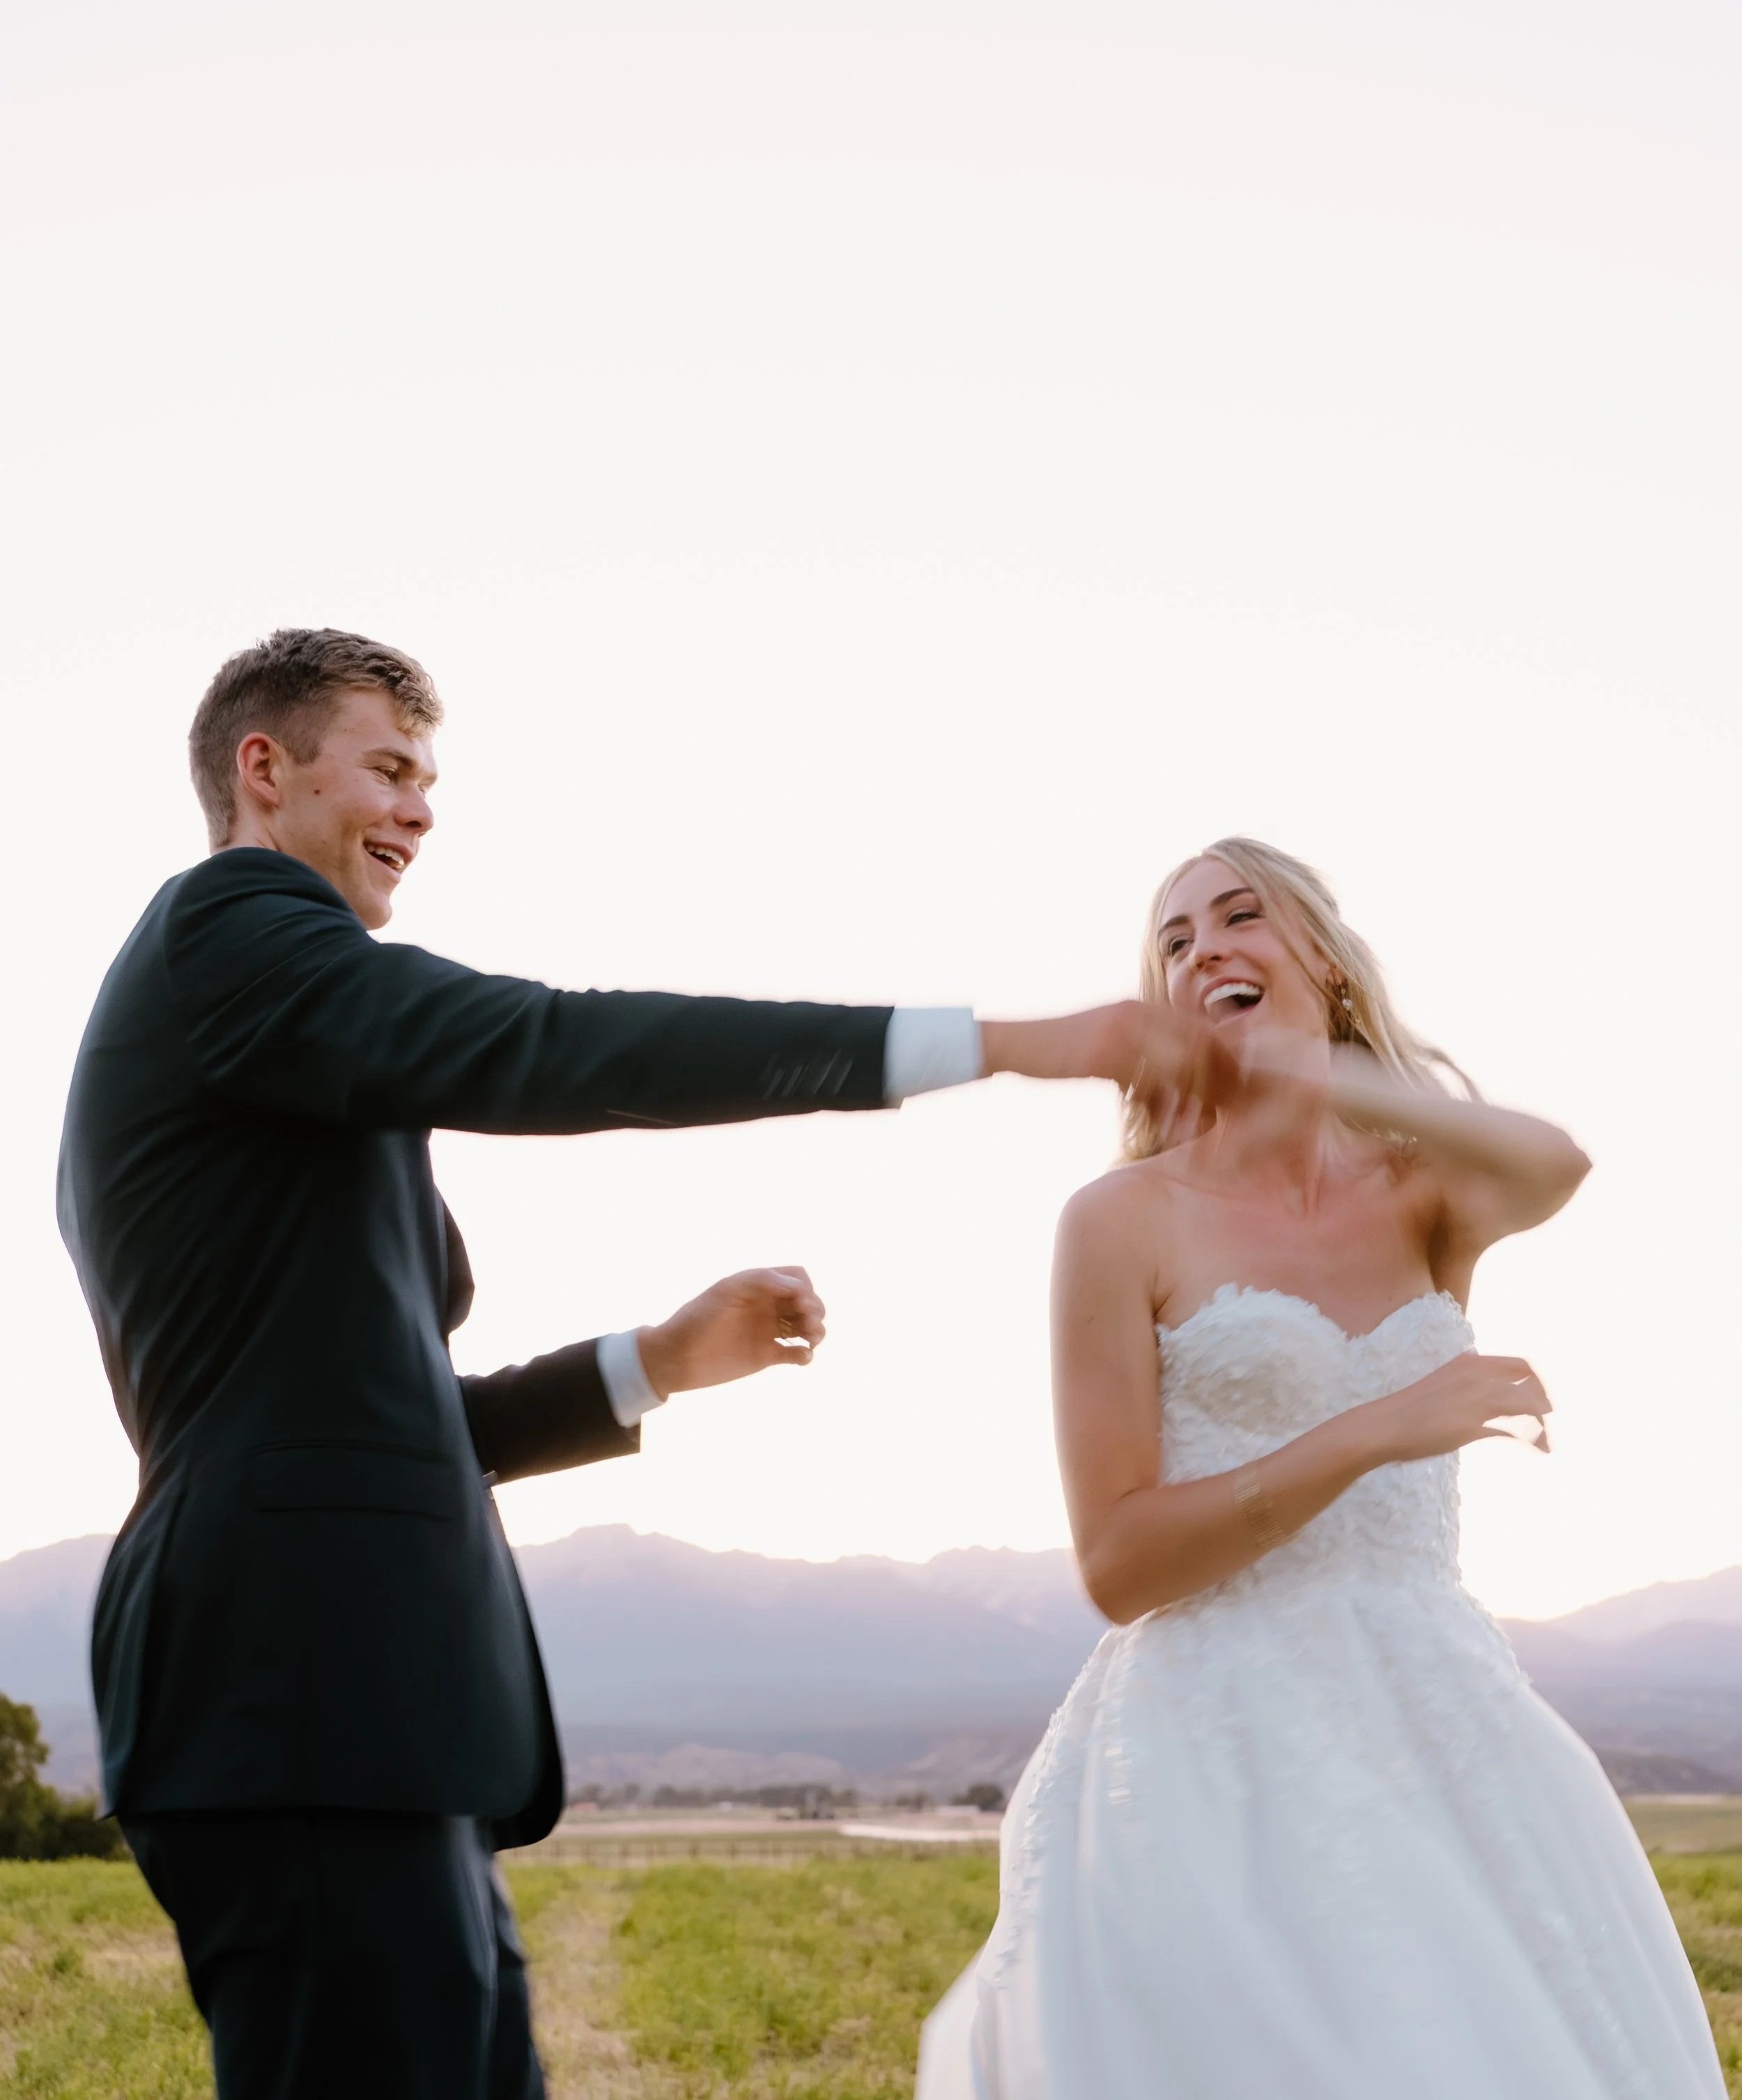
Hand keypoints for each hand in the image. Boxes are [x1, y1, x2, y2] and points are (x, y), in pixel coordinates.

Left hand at [635, 1268, 826, 1399]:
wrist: (675, 1358)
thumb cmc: (697, 1319)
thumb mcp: (726, 1291)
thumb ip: (762, 1281)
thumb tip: (800, 1285)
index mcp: (759, 1286)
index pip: (797, 1278)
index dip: (805, 1287)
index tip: (800, 1302)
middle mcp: (767, 1306)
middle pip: (808, 1301)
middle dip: (816, 1309)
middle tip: (808, 1323)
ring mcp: (768, 1331)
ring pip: (806, 1326)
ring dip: (817, 1330)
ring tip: (811, 1340)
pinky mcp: (767, 1356)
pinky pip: (796, 1353)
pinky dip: (805, 1355)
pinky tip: (802, 1357)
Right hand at [980, 1002, 1238, 1138]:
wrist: (1013, 1043)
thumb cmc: (1059, 1051)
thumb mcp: (1104, 1041)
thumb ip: (1137, 1053)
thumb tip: (1170, 1087)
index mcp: (1140, 1007)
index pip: (1197, 1028)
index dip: (1222, 1058)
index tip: (1234, 1089)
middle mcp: (1137, 1013)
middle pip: (1198, 1043)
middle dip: (1219, 1078)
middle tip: (1230, 1111)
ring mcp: (1121, 1031)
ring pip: (1177, 1066)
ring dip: (1193, 1098)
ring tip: (1202, 1126)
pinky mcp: (1103, 1054)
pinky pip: (1145, 1084)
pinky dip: (1159, 1109)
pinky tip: (1168, 1129)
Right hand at [1364, 1353, 1552, 1462]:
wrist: (1383, 1426)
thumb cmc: (1408, 1409)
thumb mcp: (1442, 1382)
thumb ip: (1463, 1377)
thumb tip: (1477, 1366)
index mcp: (1470, 1362)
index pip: (1521, 1365)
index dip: (1538, 1382)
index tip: (1543, 1401)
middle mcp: (1478, 1375)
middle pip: (1531, 1385)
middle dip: (1546, 1404)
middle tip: (1549, 1423)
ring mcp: (1476, 1398)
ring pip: (1529, 1407)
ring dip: (1544, 1426)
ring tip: (1549, 1443)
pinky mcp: (1473, 1424)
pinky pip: (1517, 1430)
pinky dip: (1534, 1439)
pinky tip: (1541, 1450)